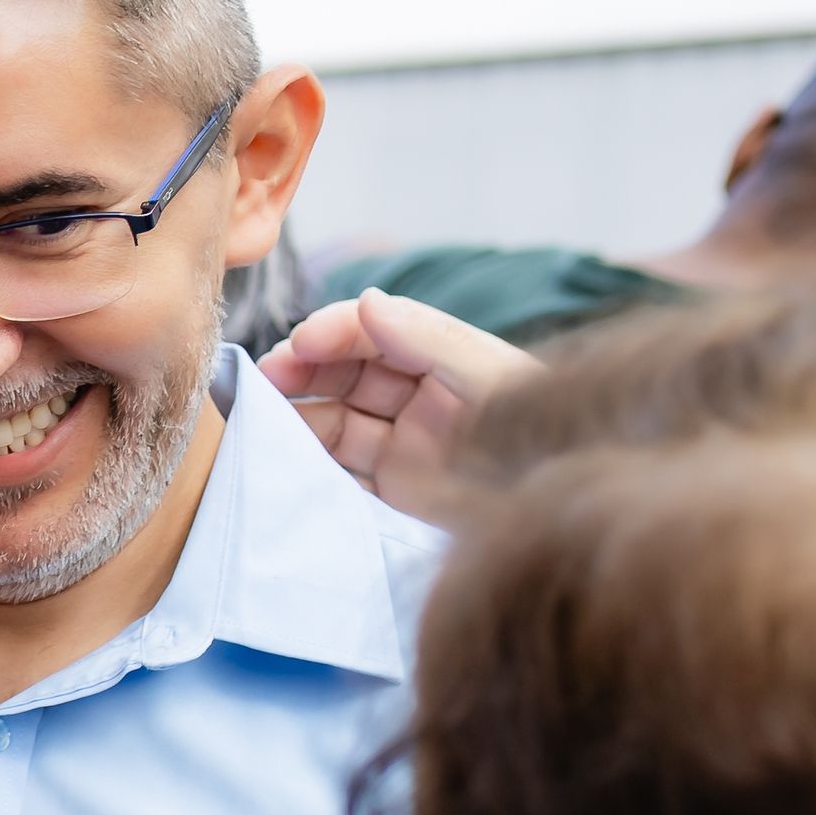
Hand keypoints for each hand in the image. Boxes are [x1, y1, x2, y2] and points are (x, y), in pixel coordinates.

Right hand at [259, 290, 537, 522]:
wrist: (555, 515)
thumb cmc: (538, 439)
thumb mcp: (490, 377)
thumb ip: (428, 337)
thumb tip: (366, 299)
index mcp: (445, 360)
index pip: (377, 331)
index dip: (334, 331)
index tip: (298, 344)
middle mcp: (421, 398)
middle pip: (348, 373)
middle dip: (303, 370)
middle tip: (265, 378)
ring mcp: (405, 446)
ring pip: (336, 420)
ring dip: (297, 416)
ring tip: (260, 418)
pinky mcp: (394, 493)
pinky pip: (341, 472)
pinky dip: (309, 463)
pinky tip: (283, 457)